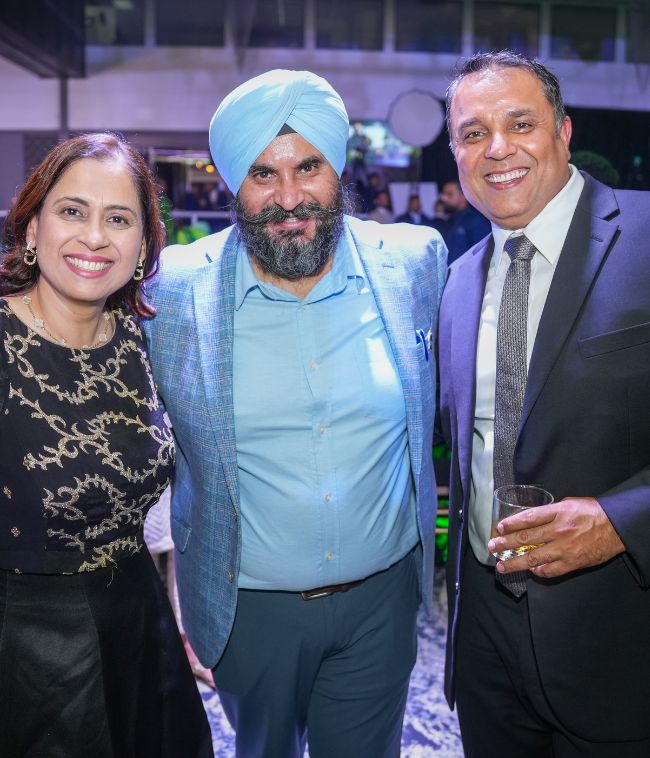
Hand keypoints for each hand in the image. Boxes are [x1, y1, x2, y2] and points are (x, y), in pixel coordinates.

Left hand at [487, 497, 625, 578]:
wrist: (617, 527)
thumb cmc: (593, 512)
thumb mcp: (569, 503)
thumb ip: (551, 512)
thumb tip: (532, 518)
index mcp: (558, 512)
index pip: (528, 518)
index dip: (511, 523)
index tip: (499, 528)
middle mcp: (559, 530)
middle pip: (526, 538)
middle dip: (506, 543)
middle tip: (492, 546)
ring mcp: (565, 548)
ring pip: (534, 557)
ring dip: (515, 562)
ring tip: (502, 565)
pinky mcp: (573, 563)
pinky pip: (551, 570)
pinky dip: (538, 571)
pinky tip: (530, 570)